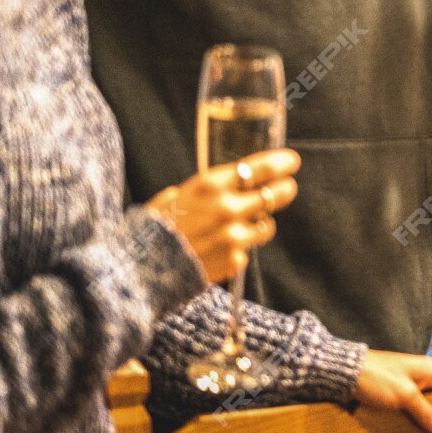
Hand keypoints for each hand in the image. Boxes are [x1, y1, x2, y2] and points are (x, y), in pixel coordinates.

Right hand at [144, 149, 298, 283]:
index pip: (259, 168)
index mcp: (210, 185)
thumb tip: (223, 184)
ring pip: (267, 225)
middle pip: (275, 194)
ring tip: (243, 225)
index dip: (280, 163)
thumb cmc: (153, 230)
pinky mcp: (235, 260)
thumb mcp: (173, 197)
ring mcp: (234, 236)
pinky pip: (247, 251)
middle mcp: (227, 208)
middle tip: (287, 188)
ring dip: (260, 224)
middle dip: (284, 190)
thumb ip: (202, 190)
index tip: (291, 161)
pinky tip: (219, 251)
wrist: (139, 271)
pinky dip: (239, 250)